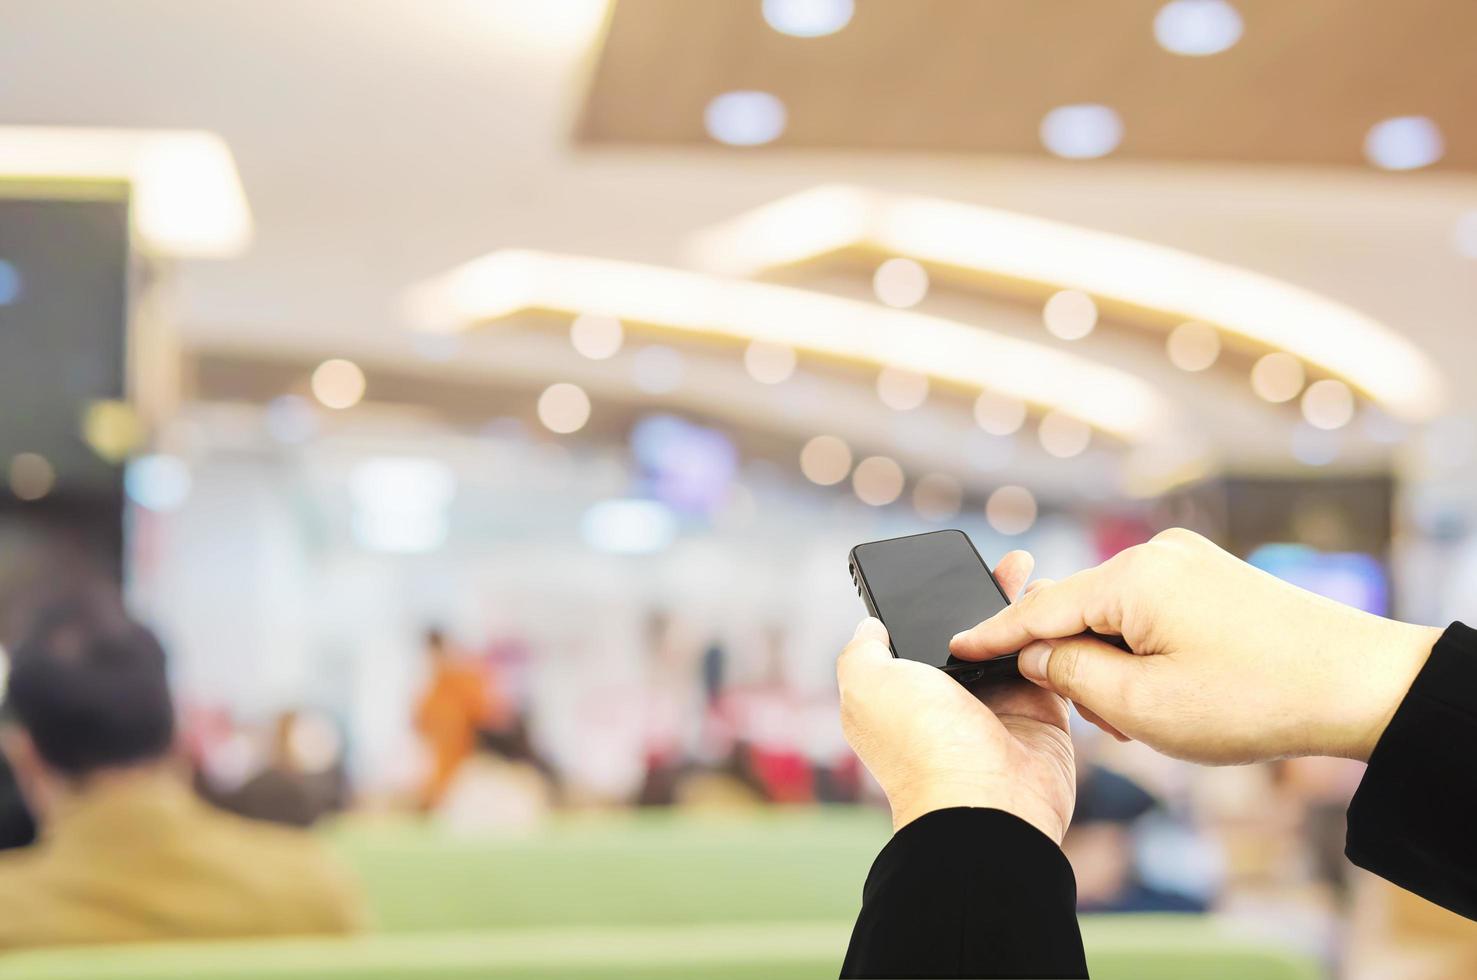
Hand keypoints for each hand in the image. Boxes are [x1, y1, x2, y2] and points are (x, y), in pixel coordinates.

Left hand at [837, 552, 1073, 842]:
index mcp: (903, 691)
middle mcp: (947, 698)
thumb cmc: (921, 744)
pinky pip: (1050, 664)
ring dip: (1026, 612)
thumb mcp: (866, 685)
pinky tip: (1061, 610)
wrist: (989, 803)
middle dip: (988, 596)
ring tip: (1038, 576)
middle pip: (972, 632)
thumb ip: (861, 651)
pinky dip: (1056, 638)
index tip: (952, 565)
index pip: (917, 631)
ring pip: (1014, 643)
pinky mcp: (1040, 713)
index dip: (933, 599)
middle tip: (1011, 563)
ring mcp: (996, 706)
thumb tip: (869, 624)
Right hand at [949, 528, 1442, 763]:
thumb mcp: (1143, 703)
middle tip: (1095, 721)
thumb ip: (1069, 674)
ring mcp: (1186, 559)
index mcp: (1131, 577)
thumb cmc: (1255, 697)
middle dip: (1070, 663)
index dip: (992, 634)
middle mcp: (1155, 554)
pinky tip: (1160, 690)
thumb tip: (1032, 653)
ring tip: (1140, 717)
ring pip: (1112, 611)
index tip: (953, 647)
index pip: (1038, 607)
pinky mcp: (1209, 575)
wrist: (1361, 683)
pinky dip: (1138, 648)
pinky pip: (1147, 608)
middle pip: (1075, 607)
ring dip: (1109, 662)